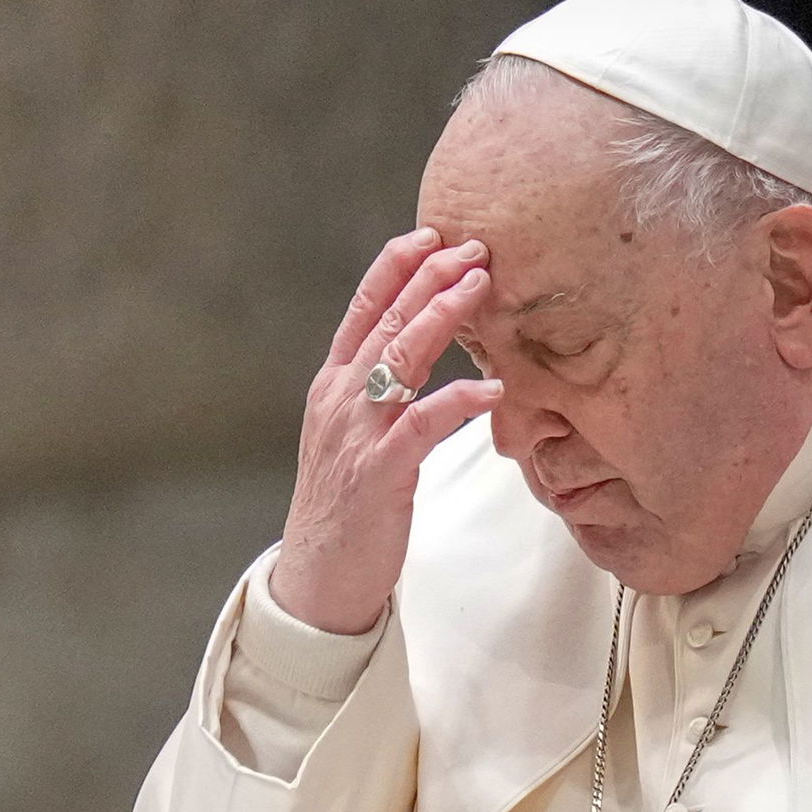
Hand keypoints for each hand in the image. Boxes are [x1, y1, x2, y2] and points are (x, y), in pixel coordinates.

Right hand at [270, 228, 499, 633]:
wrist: (319, 578)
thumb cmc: (347, 506)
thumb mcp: (355, 435)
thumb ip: (381, 391)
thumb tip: (420, 350)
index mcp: (333, 386)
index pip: (362, 309)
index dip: (395, 266)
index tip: (431, 233)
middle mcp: (338, 399)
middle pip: (385, 321)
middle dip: (429, 278)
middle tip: (474, 246)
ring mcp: (355, 434)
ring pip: (398, 358)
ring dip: (441, 317)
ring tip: (481, 287)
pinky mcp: (378, 473)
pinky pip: (421, 425)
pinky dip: (457, 401)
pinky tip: (492, 388)